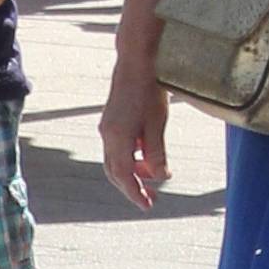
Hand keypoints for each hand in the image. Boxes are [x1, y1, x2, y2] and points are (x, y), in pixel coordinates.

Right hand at [98, 61, 170, 207]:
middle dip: (132, 187)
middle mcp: (107, 136)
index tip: (147, 205)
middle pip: (115, 172)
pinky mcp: (110, 122)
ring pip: (115, 161)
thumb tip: (161, 176)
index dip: (135, 193)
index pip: (124, 176)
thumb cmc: (149, 90)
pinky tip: (145, 153)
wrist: (136, 62)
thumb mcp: (158, 125)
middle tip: (150, 198)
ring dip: (133, 171)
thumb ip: (157, 153)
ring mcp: (107, 128)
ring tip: (153, 172)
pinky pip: (117, 148)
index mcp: (118, 138)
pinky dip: (130, 157)